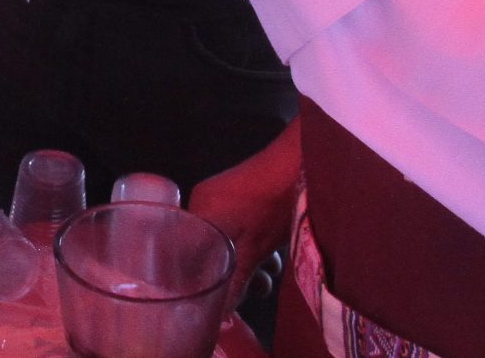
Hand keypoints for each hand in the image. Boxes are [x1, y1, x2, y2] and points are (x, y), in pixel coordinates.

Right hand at [185, 120, 301, 311]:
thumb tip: (220, 318)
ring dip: (249, 265)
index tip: (216, 301)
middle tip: (253, 291)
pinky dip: (255, 249)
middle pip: (208, 253)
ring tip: (269, 278)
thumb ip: (233, 284)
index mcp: (197, 215)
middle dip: (232, 276)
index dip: (198, 282)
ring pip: (229, 245)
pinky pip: (241, 233)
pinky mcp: (245, 201)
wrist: (301, 166)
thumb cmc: (271, 207)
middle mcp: (205, 206)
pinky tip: (274, 259)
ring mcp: (225, 201)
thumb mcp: (251, 252)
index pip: (183, 257)